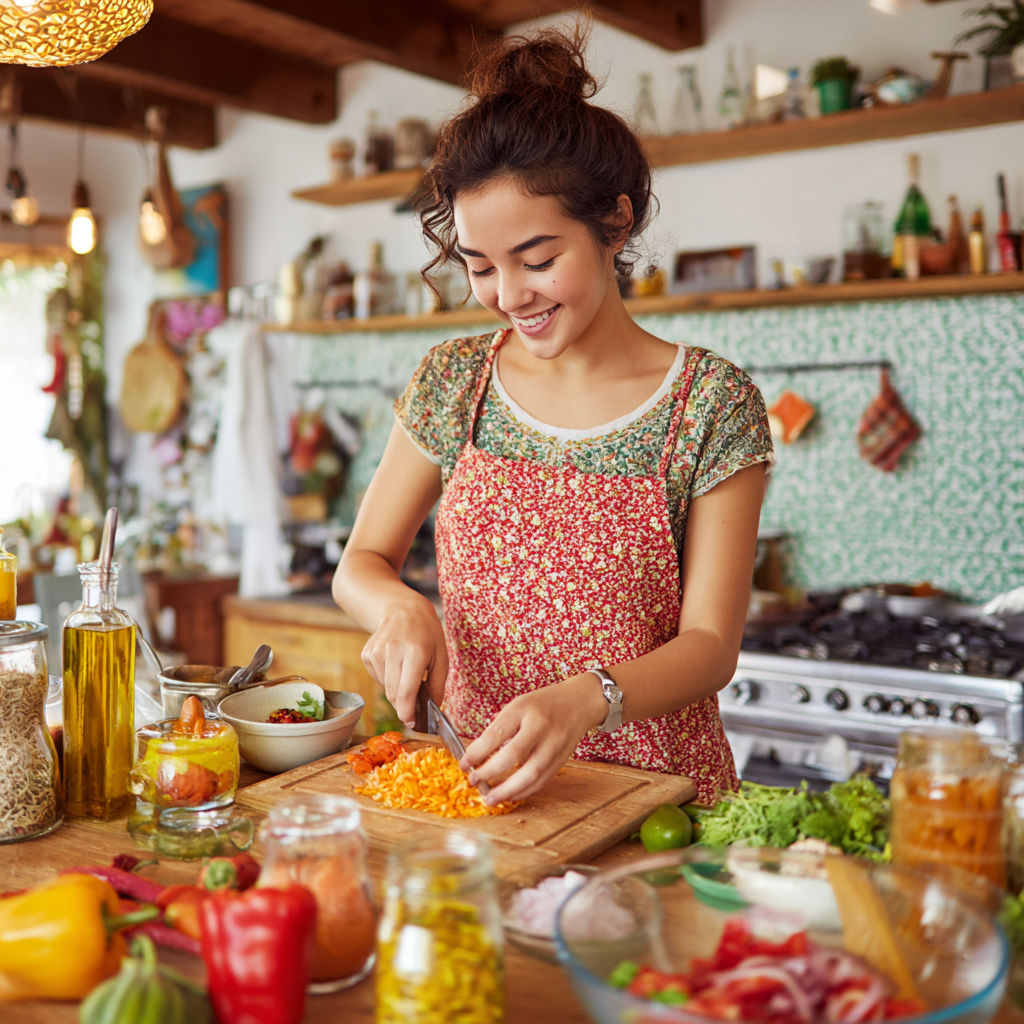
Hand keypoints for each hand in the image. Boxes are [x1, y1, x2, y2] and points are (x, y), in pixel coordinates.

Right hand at [360, 596, 447, 727]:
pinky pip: (377, 679)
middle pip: (393, 695)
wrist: (402, 608)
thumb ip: (438, 685)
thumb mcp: (441, 656)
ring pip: (384, 689)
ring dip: (397, 689)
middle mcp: (392, 651)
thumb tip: (433, 709)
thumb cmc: (427, 632)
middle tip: (416, 703)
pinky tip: (395, 663)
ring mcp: (376, 652)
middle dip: (404, 704)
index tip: (412, 722)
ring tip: (407, 671)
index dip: (408, 712)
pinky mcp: (366, 654)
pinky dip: (388, 678)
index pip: (406, 692)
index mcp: (415, 652)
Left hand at [460, 674, 607, 804]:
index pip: (497, 734)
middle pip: (514, 755)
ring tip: (490, 799)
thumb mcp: (517, 706)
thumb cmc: (543, 704)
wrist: (579, 702)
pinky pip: (542, 781)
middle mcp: (541, 727)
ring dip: (508, 790)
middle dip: (490, 773)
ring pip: (531, 774)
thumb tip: (478, 756)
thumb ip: (500, 728)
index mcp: (525, 709)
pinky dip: (524, 792)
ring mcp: (554, 745)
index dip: (477, 752)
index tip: (464, 764)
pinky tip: (510, 795)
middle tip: (474, 781)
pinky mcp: (561, 760)